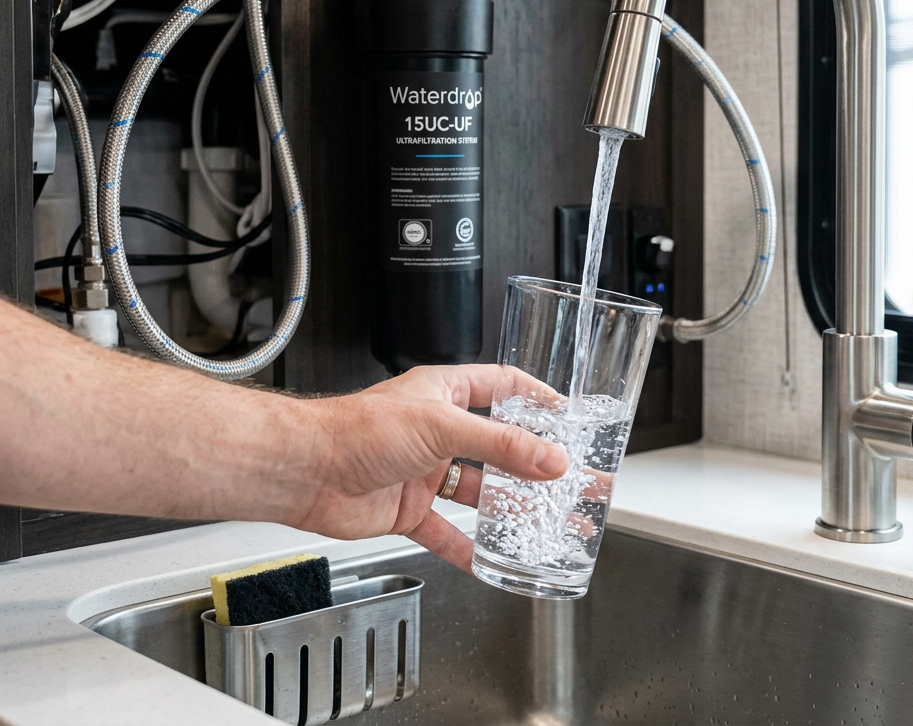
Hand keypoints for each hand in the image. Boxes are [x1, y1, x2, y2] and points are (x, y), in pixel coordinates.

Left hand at [293, 364, 569, 571]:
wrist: (307, 470)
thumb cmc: (357, 429)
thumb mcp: (441, 426)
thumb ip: (500, 443)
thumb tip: (550, 457)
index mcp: (444, 392)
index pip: (502, 386)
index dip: (536, 397)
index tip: (568, 416)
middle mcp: (437, 429)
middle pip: (498, 444)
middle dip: (535, 463)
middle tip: (571, 478)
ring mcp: (425, 470)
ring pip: (477, 490)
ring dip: (510, 507)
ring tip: (546, 522)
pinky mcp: (408, 507)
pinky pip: (445, 530)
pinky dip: (465, 546)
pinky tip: (488, 560)